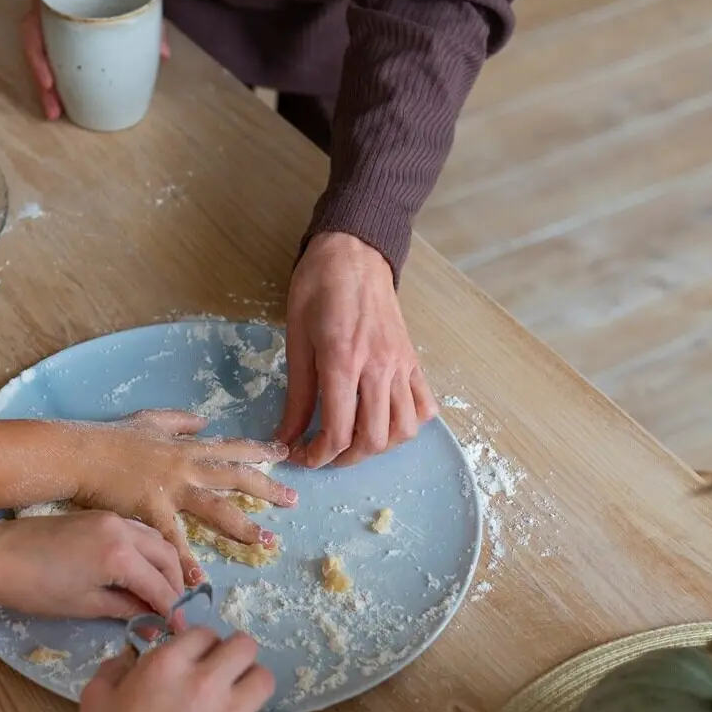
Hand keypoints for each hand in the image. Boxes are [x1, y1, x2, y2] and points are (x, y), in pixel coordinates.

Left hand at [0, 512, 184, 618]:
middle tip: (173, 610)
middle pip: (166, 555)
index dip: (171, 609)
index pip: (159, 585)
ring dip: (163, 564)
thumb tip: (152, 622)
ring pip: (154, 539)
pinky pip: (136, 531)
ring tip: (160, 591)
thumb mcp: (85, 605)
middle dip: (175, 584)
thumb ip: (125, 609)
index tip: (178, 628)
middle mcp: (122, 529)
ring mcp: (110, 518)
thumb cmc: (36, 588)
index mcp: (120, 555)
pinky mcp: (98, 515)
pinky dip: (146, 550)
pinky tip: (141, 571)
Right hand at [22, 0, 170, 123]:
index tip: (50, 81)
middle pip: (35, 50)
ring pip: (39, 58)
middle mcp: (45, 13)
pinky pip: (48, 58)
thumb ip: (145, 19)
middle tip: (55, 110)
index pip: (33, 26)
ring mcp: (48, 25)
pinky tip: (61, 100)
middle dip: (42, 83)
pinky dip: (53, 79)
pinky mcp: (54, 36)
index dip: (38, 56)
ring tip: (55, 113)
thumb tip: (163, 54)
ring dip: (45, 88)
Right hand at [71, 411, 294, 582]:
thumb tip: (203, 422)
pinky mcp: (151, 508)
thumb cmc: (109, 437)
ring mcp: (171, 488)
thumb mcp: (149, 420)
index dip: (259, 450)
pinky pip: (173, 538)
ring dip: (244, 526)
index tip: (284, 454)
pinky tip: (199, 579)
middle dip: (267, 489)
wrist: (80, 453)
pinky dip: (186, 560)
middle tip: (293, 501)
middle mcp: (186, 466)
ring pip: (217, 507)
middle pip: (236, 478)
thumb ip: (178, 421)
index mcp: (186, 447)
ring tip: (266, 541)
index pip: (231, 448)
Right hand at [76, 628, 283, 711]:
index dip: (201, 646)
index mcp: (169, 664)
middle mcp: (206, 682)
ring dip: (253, 688)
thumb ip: (114, 669)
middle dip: (234, 657)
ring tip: (239, 704)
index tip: (196, 662)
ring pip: (265, 680)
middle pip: (245, 646)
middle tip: (223, 677)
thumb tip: (128, 659)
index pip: (204, 633)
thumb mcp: (95, 698)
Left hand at [278, 232, 436, 466]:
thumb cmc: (317, 288)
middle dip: (345, 459)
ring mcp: (402, 365)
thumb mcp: (296, 340)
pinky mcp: (414, 360)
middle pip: (374, 439)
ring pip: (405, 429)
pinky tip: (383, 420)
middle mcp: (379, 367)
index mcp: (343, 361)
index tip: (300, 457)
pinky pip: (425, 406)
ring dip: (378, 446)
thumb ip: (297, 395)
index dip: (317, 457)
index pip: (339, 432)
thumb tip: (286, 437)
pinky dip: (408, 424)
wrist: (354, 252)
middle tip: (322, 454)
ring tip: (353, 440)